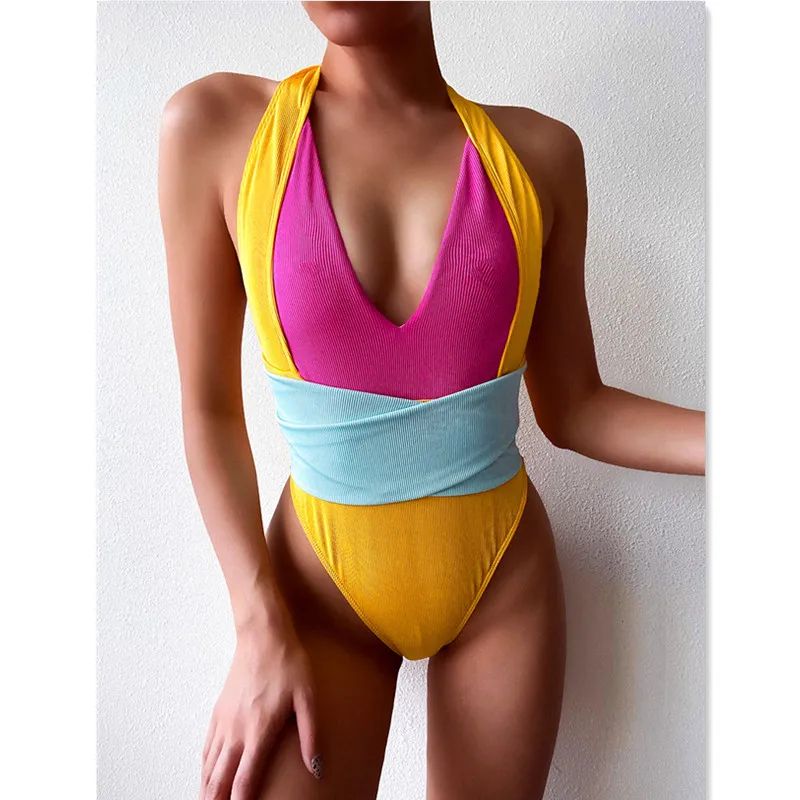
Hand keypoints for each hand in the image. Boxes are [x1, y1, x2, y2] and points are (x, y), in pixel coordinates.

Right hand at [199, 613, 321, 798]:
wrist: (262, 635)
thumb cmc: (288, 663)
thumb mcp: (307, 698)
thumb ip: (311, 735)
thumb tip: (317, 768)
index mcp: (259, 731)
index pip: (244, 781)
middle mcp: (236, 730)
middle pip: (219, 780)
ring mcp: (224, 721)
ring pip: (210, 766)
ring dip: (207, 789)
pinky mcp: (218, 711)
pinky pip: (207, 748)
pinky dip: (205, 768)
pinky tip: (207, 775)